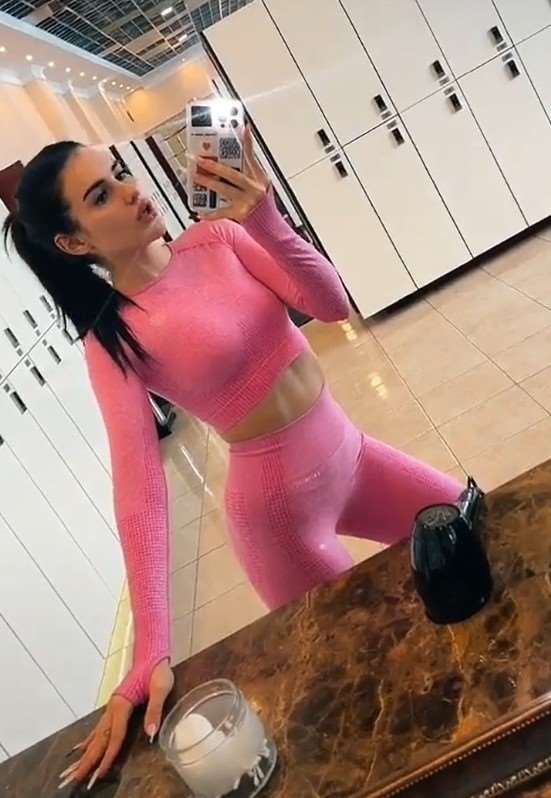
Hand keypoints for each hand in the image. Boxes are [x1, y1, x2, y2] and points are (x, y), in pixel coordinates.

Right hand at [58, 660, 173, 790]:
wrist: (151, 654)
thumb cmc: (157, 670)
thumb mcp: (161, 688)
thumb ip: (155, 710)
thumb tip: (150, 734)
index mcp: (122, 704)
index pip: (115, 736)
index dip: (108, 756)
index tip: (100, 774)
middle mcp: (113, 707)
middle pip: (100, 739)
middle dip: (88, 760)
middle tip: (75, 779)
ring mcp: (112, 707)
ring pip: (96, 735)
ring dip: (86, 754)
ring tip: (74, 770)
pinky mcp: (115, 706)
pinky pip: (99, 727)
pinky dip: (89, 740)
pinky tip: (80, 749)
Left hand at [192, 126, 270, 222]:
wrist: (270, 225)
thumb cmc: (263, 204)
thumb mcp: (261, 184)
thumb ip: (249, 171)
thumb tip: (235, 155)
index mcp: (259, 178)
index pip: (251, 157)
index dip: (247, 143)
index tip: (243, 128)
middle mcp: (254, 188)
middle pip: (232, 174)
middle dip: (214, 166)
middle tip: (199, 159)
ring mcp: (247, 201)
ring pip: (224, 189)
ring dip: (207, 182)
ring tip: (195, 176)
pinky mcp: (240, 214)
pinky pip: (222, 213)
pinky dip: (211, 214)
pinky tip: (200, 213)